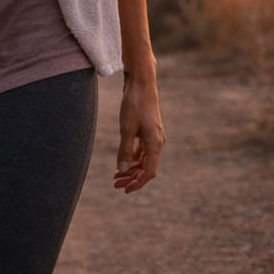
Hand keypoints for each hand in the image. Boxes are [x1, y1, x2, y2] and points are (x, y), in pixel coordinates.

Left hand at [113, 71, 165, 193]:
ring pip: (144, 159)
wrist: (141, 82)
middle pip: (146, 167)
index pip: (149, 171)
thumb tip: (121, 170)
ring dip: (131, 168)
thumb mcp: (126, 128)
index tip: (124, 190)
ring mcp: (153, 135)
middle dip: (132, 177)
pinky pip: (142, 150)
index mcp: (155, 143)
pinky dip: (133, 157)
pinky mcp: (148, 130)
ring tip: (116, 176)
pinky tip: (123, 162)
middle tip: (115, 184)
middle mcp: (157, 141)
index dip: (137, 183)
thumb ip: (124, 150)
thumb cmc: (134, 104)